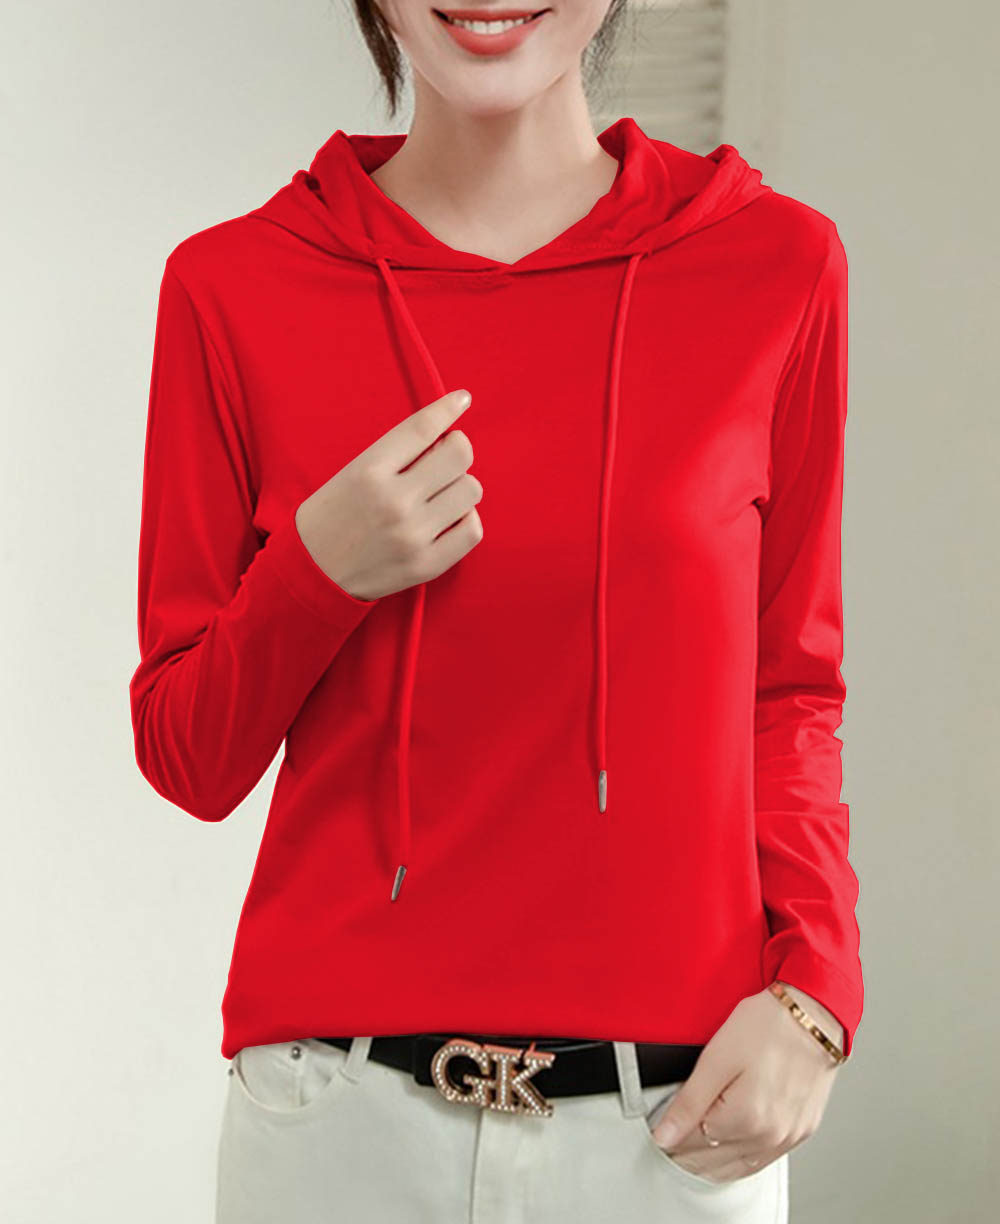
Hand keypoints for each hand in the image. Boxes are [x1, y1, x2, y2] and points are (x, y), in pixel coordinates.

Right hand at [294, 388, 483, 600]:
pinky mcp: (427, 564)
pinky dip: (465, 518)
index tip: (462, 400)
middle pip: (459, 455)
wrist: (311, 575)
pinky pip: (473, 529)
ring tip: (440, 494)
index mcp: (368, 472)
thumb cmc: (330, 518)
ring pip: (470, 490)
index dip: (448, 408)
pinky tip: (447, 518)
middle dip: (456, 449)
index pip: (422, 428)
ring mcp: (413, 535)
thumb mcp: (350, 473)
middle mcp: (394, 501)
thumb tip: (443, 435)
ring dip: (460, 486)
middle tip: (443, 458)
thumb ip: (393, 455)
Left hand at [649, 983, 843, 1182]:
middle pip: (714, 1161)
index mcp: (745, 1119)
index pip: (691, 1146)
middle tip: (670, 1138)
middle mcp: (769, 1137)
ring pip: (738, 1168)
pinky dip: (740, 1160)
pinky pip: (763, 1160)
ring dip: (712, 1163)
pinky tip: (729, 1151)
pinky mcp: (801, 1131)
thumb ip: (689, 1103)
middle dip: (687, 1153)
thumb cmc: (768, 1026)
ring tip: (692, 1149)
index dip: (670, 1137)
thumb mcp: (717, 1058)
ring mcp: (788, 1137)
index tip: (658, 1130)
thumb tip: (665, 1137)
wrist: (814, 1016)